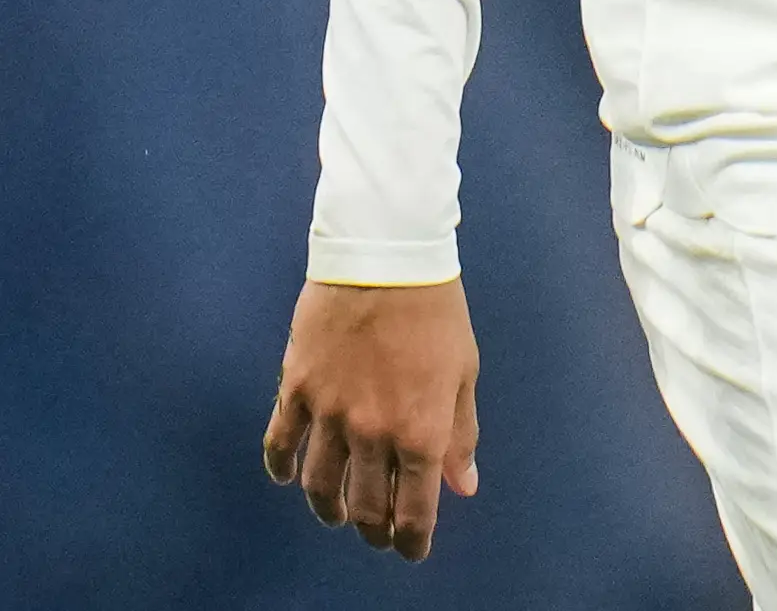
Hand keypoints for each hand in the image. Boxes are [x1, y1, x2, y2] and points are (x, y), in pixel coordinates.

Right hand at [262, 278, 481, 560]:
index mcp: (420, 431)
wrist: (386, 258)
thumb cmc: (437, 313)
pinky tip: (288, 478)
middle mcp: (371, 433)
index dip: (411, 539)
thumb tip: (463, 486)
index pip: (413, 509)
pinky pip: (280, 445)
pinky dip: (281, 469)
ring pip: (319, 485)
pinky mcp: (296, 390)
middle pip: (363, 505)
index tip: (410, 551)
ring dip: (328, 508)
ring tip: (337, 514)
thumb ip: (461, 434)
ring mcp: (328, 414)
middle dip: (372, 529)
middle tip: (376, 534)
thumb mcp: (464, 373)